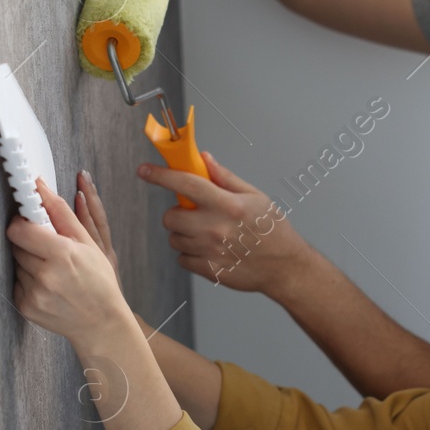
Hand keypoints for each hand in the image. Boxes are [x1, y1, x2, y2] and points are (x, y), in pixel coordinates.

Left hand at [7, 177, 129, 342]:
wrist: (101, 323)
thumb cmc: (98, 281)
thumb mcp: (88, 243)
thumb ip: (61, 212)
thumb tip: (41, 187)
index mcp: (62, 254)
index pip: (19, 230)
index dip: (22, 223)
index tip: (30, 222)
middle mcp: (45, 275)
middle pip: (16, 245)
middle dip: (29, 242)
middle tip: (48, 249)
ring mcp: (34, 294)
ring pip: (16, 263)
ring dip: (29, 262)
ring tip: (52, 271)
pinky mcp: (26, 307)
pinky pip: (17, 283)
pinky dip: (28, 281)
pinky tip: (48, 286)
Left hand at [139, 151, 309, 294]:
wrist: (284, 267)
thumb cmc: (272, 230)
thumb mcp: (255, 196)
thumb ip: (225, 177)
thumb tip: (203, 159)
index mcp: (227, 205)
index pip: (185, 184)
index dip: (160, 175)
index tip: (145, 170)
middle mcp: (216, 228)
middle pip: (170, 217)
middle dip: (177, 213)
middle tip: (194, 214)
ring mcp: (211, 251)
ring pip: (175, 239)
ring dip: (184, 234)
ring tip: (208, 234)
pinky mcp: (209, 270)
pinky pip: (182, 259)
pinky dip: (191, 254)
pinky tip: (210, 250)